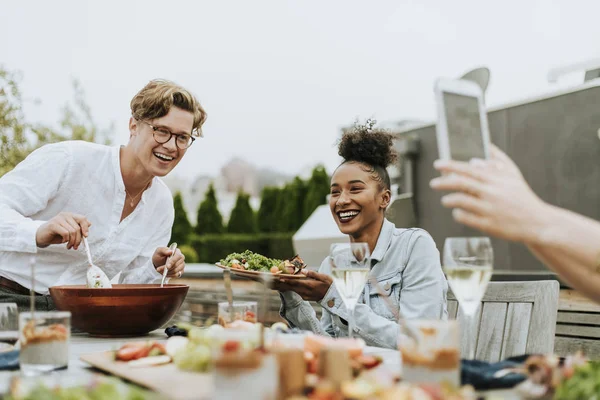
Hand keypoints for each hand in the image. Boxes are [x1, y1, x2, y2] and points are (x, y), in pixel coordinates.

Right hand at [35, 212, 91, 249]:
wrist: (40, 237)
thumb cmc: (56, 234)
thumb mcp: (69, 231)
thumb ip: (78, 228)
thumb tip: (89, 224)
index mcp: (70, 215)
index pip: (82, 219)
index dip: (85, 228)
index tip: (86, 236)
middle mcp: (65, 215)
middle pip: (78, 227)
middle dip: (78, 239)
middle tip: (76, 246)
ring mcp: (58, 219)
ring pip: (72, 231)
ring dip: (72, 241)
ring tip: (69, 246)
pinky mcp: (53, 224)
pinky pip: (65, 233)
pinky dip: (66, 240)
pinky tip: (63, 242)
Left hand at [153, 247, 184, 277]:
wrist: (158, 263)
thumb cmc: (159, 255)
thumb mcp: (159, 251)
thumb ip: (164, 250)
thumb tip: (170, 251)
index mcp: (177, 251)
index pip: (178, 256)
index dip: (173, 261)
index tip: (167, 266)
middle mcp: (181, 258)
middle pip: (177, 264)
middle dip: (167, 268)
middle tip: (158, 269)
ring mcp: (182, 265)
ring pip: (176, 270)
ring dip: (168, 272)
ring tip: (160, 271)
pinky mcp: (181, 271)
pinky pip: (177, 275)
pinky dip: (170, 275)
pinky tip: (165, 274)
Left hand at [271, 270, 332, 301]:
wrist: (333, 297)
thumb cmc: (329, 284)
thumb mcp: (323, 277)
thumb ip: (312, 274)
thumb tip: (303, 271)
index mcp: (309, 285)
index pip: (296, 282)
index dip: (287, 280)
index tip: (279, 278)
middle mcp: (305, 292)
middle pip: (291, 287)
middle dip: (281, 283)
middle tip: (272, 280)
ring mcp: (304, 296)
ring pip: (291, 290)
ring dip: (283, 286)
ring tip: (274, 283)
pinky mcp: (304, 297)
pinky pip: (294, 292)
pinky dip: (289, 289)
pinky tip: (283, 286)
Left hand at [429, 144, 549, 243]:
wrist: (538, 222)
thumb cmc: (522, 197)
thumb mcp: (514, 174)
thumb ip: (498, 160)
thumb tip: (484, 149)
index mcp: (496, 179)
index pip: (468, 169)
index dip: (450, 166)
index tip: (438, 164)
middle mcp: (491, 192)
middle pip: (461, 183)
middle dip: (443, 182)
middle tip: (433, 183)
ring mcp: (489, 209)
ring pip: (461, 201)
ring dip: (449, 199)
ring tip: (445, 199)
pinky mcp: (488, 224)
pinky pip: (466, 218)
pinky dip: (458, 214)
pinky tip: (457, 212)